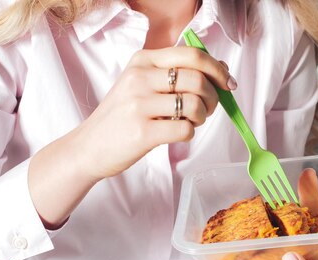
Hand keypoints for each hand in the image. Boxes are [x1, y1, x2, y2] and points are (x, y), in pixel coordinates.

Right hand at [71, 46, 234, 180]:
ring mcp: (139, 105)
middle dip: (213, 97)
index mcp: (142, 61)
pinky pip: (185, 130)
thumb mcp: (141, 85)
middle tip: (209, 109)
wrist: (89, 147)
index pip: (191, 55)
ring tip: (191, 122)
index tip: (228, 83)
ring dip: (202, 117)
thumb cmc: (121, 117)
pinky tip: (177, 133)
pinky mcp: (143, 132)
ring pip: (194, 104)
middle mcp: (139, 78)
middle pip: (197, 79)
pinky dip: (189, 133)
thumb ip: (175, 75)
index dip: (217, 69)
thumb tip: (220, 71)